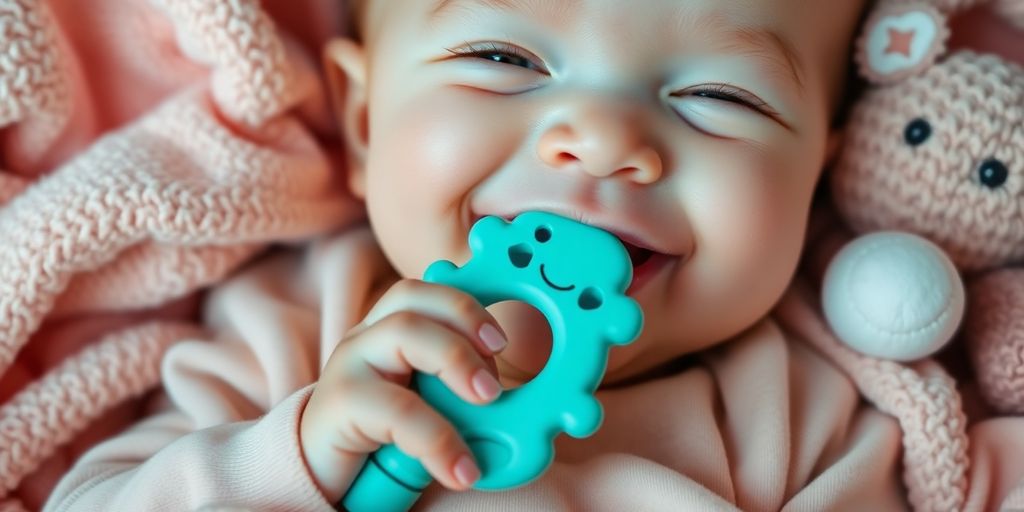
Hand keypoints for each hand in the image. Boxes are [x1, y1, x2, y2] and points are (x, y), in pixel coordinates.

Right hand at [299, 279, 507, 502]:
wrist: (323, 479)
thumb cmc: (385, 439)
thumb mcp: (431, 408)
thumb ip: (463, 395)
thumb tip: (523, 409)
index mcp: (391, 329)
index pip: (427, 291)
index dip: (467, 301)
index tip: (503, 336)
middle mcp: (367, 337)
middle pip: (412, 297)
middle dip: (466, 318)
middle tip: (500, 365)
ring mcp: (349, 365)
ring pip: (403, 334)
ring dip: (457, 361)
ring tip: (490, 402)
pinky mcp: (338, 404)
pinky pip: (395, 408)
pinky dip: (437, 438)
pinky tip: (460, 469)